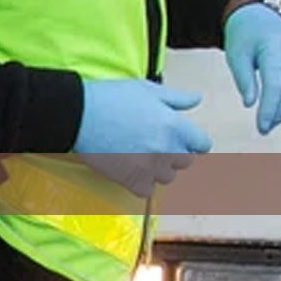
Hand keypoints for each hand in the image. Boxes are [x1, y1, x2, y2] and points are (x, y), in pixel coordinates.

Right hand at [73, 79, 210, 193]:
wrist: (79, 114)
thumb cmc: (111, 98)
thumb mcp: (147, 89)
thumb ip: (176, 98)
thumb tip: (196, 100)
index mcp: (174, 125)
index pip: (202, 144)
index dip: (192, 141)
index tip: (180, 139)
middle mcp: (166, 148)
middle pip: (185, 162)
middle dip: (174, 153)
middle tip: (154, 143)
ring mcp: (150, 167)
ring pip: (167, 177)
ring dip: (158, 169)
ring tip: (140, 155)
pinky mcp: (131, 180)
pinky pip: (147, 190)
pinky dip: (140, 183)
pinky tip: (130, 168)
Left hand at [223, 3, 280, 136]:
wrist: (258, 15)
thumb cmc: (243, 37)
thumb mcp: (236, 56)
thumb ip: (243, 80)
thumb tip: (250, 104)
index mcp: (274, 48)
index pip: (276, 85)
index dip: (270, 109)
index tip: (261, 126)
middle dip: (278, 113)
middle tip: (264, 128)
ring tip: (272, 120)